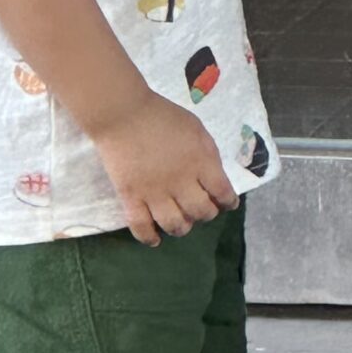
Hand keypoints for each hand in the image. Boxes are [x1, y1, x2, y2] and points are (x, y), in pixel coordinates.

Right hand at [93, 90, 237, 246]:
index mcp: (201, 161)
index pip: (223, 193)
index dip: (228, 202)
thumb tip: (213, 178)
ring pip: (175, 225)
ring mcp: (155, 192)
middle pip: (201, 212)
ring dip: (182, 227)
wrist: (124, 113)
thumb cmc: (163, 116)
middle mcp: (181, 181)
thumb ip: (208, 155)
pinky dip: (149, 237)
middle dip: (206, 214)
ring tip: (181, 222)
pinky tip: (155, 239)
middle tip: (200, 209)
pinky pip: (141, 227)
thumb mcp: (197, 129)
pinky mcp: (131, 197)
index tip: (226, 203)